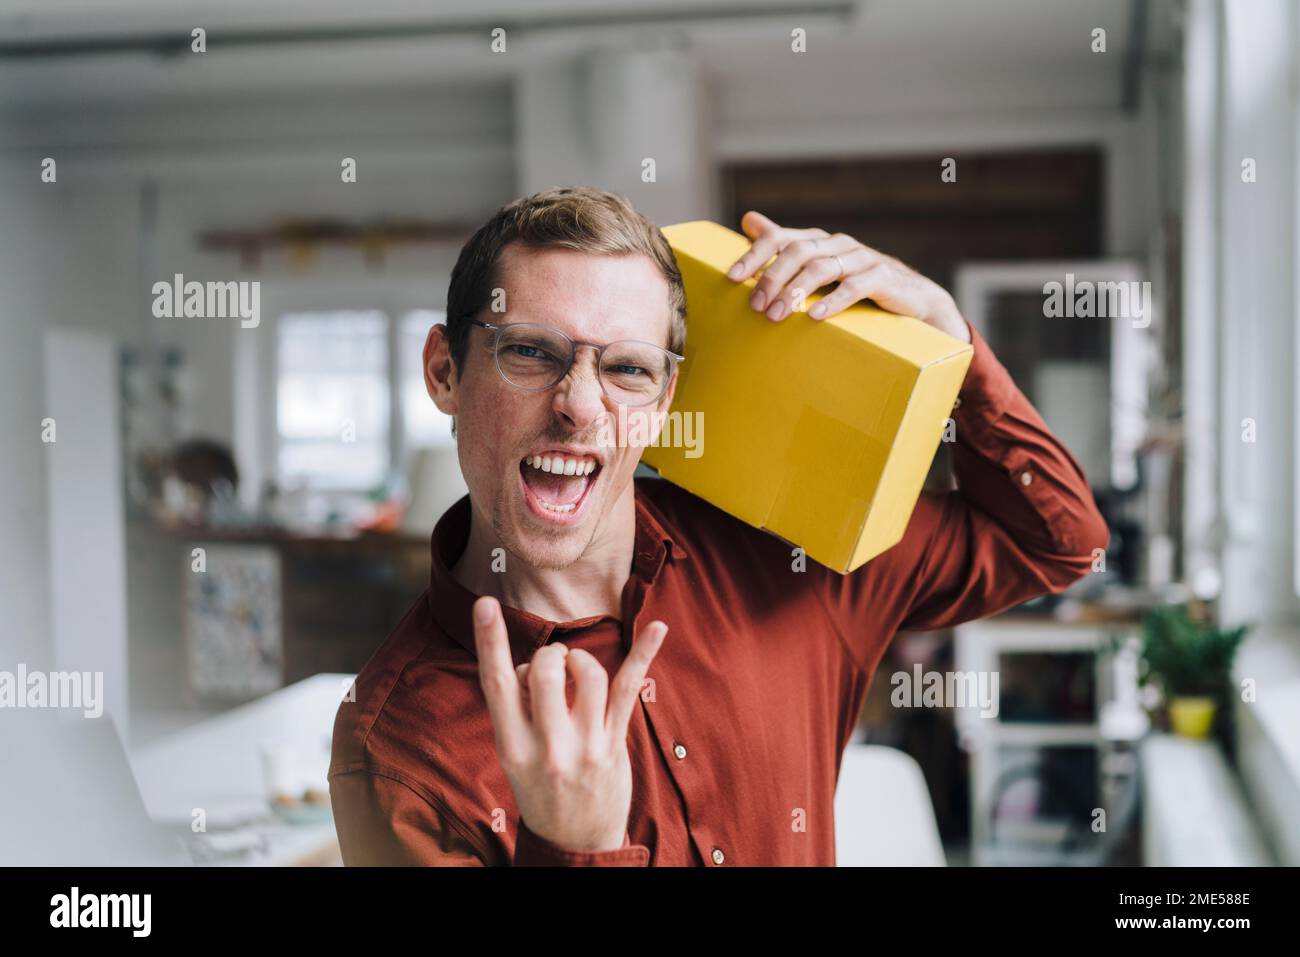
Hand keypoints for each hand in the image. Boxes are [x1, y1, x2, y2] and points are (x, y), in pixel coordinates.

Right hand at [473, 595, 666, 852]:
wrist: (575, 842)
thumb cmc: (541, 788)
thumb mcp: (514, 757)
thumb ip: (518, 711)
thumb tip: (532, 663)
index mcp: (511, 747)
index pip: (496, 684)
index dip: (489, 641)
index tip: (485, 603)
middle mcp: (548, 747)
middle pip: (545, 671)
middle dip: (549, 655)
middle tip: (553, 666)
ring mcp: (585, 746)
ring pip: (588, 674)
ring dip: (581, 660)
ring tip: (577, 672)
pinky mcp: (615, 744)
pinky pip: (628, 688)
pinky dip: (644, 653)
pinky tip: (659, 628)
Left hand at [725, 210, 970, 342]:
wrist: (912, 299)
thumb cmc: (858, 284)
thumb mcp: (819, 265)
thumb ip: (785, 245)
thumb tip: (748, 219)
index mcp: (819, 241)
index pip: (780, 238)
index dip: (754, 255)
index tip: (732, 278)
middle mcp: (838, 244)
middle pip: (798, 251)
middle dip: (772, 277)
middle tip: (755, 305)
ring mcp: (862, 258)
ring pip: (822, 268)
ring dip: (796, 292)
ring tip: (777, 315)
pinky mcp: (882, 278)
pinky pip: (854, 287)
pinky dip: (832, 302)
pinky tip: (814, 316)